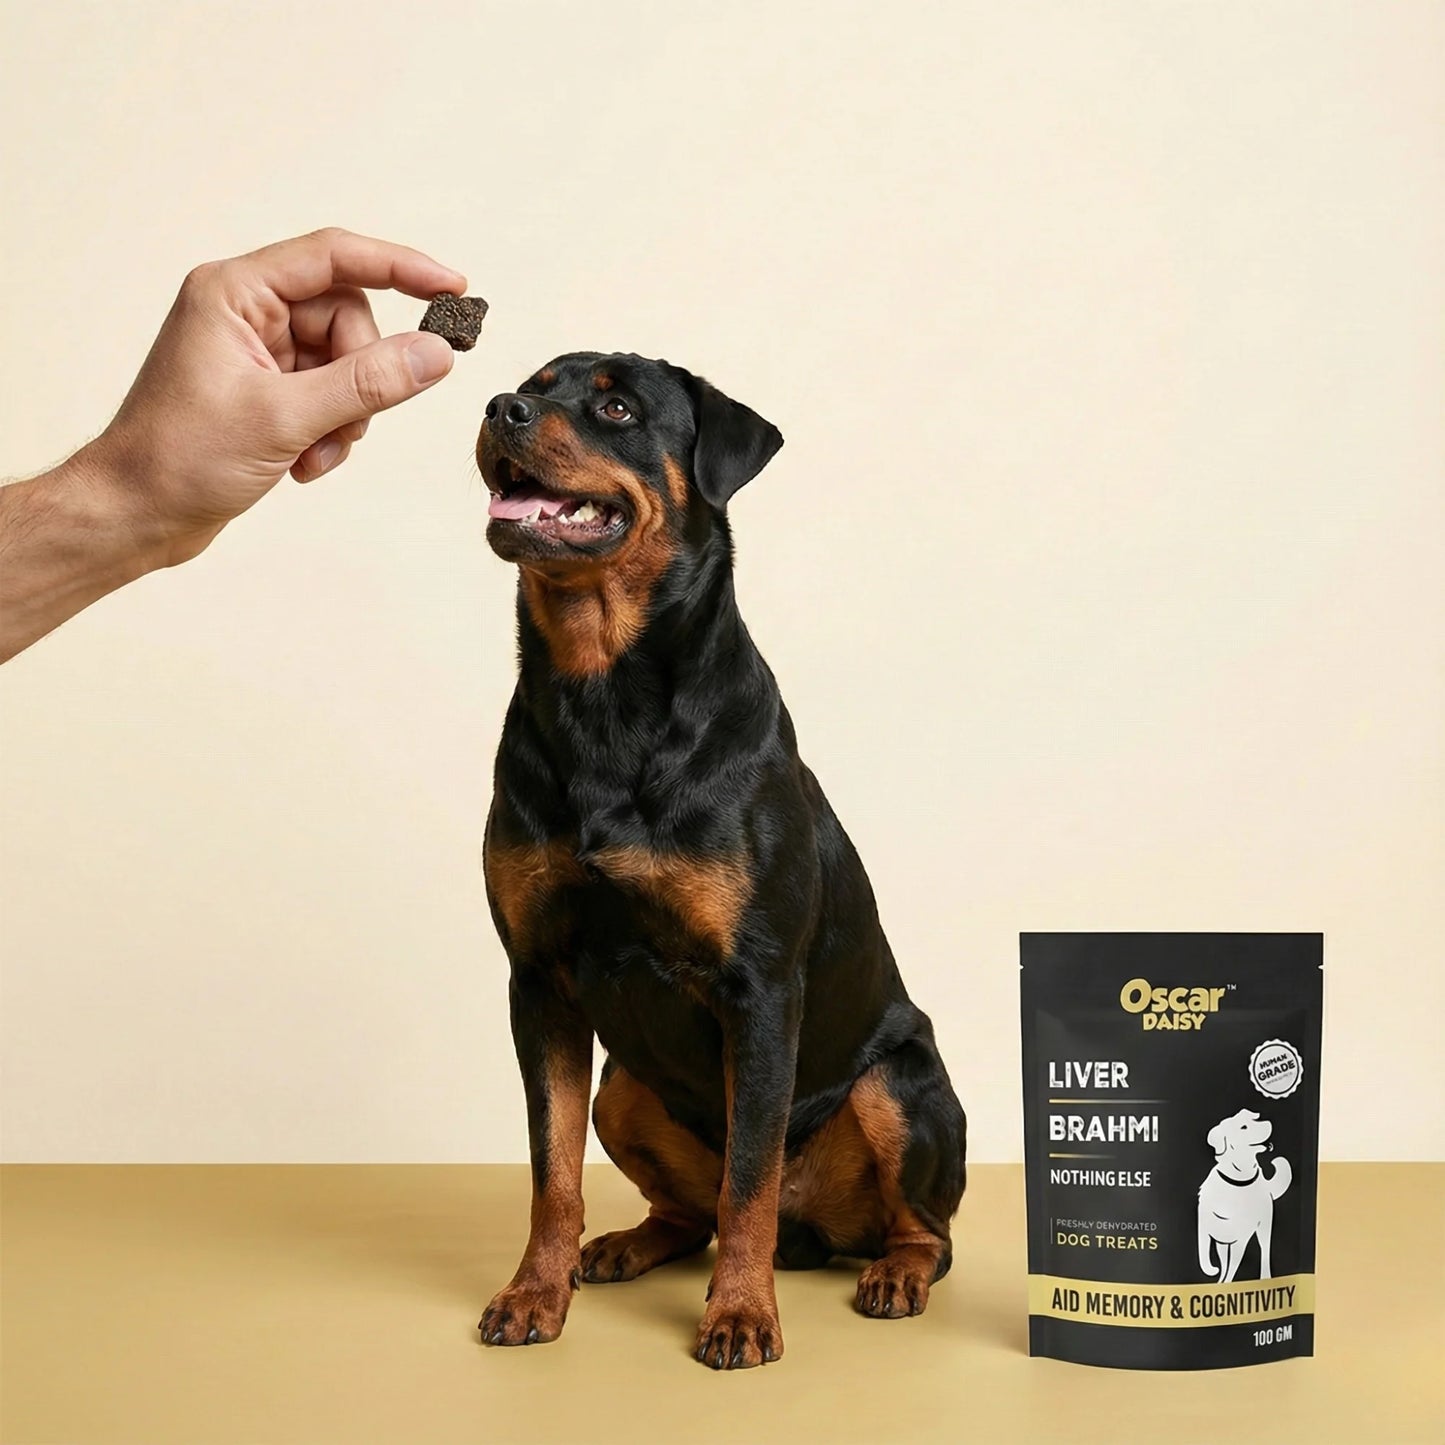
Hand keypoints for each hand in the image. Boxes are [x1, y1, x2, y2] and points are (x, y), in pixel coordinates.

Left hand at [83, 227, 466, 563]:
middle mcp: (246, 311)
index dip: (400, 268)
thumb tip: (434, 354)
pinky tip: (304, 463)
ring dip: (346, 416)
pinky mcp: (266, 389)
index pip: (335, 258)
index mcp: (234, 292)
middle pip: (347, 320)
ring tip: (315, 453)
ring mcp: (257, 351)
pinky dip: (330, 432)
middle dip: (360, 377)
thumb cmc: (179, 458)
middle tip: (344, 424)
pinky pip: (330, 394)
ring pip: (345, 363)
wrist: (135, 514)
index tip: (453, 289)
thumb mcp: (285, 419)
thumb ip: (367, 384)